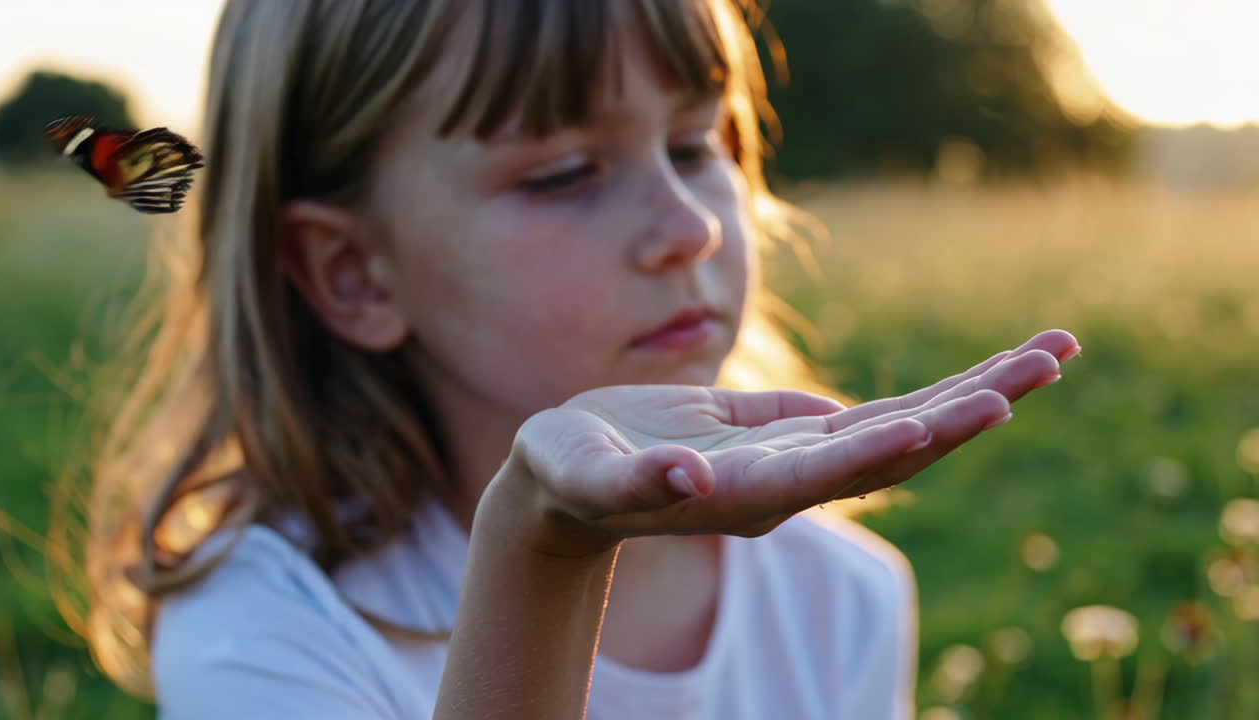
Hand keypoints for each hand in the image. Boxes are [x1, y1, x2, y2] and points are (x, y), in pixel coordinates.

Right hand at [501, 329, 1078, 554]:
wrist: (574, 486)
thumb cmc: (567, 474)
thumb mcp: (586, 473)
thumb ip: (636, 480)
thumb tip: (689, 475)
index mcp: (743, 492)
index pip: (839, 467)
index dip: (909, 438)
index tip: (982, 409)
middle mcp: (788, 485)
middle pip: (899, 446)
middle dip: (974, 405)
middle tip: (1052, 360)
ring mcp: (799, 463)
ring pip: (905, 429)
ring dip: (976, 393)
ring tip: (1051, 354)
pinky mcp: (795, 438)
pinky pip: (881, 416)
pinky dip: (935, 394)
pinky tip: (987, 378)